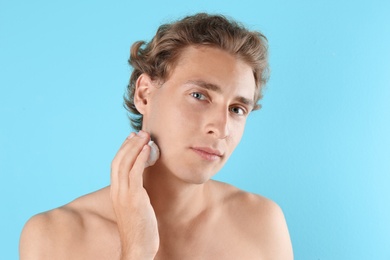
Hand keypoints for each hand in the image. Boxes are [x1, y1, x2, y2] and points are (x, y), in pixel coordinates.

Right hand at [110, 131, 158, 259]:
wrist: (138, 248)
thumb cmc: (140, 229)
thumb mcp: (136, 207)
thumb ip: (137, 193)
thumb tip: (144, 182)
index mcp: (116, 193)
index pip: (116, 165)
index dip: (124, 149)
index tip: (133, 138)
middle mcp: (117, 191)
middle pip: (118, 160)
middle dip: (129, 144)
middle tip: (140, 132)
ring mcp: (124, 195)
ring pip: (125, 163)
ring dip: (135, 146)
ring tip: (145, 135)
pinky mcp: (133, 199)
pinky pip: (135, 173)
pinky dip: (140, 158)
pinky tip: (148, 149)